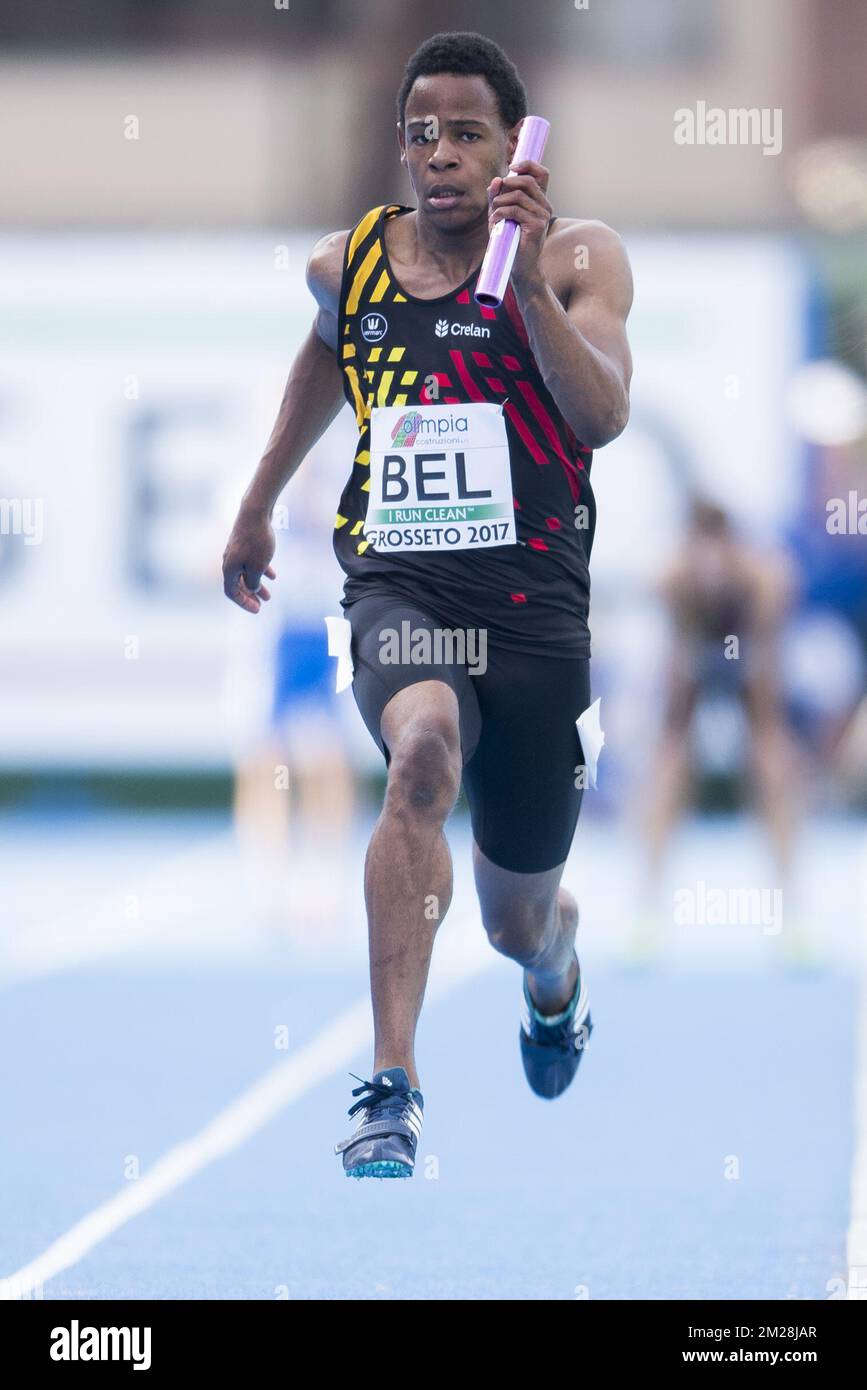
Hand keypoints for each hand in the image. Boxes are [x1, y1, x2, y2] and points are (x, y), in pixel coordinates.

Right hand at [222, 505, 276, 612]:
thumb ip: (253, 582)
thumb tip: (252, 588)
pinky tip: (273, 576)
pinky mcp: (245, 543)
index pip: (231, 592)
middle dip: (250, 596)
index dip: (243, 603)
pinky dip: (261, 570)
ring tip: (269, 595)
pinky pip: (251, 562)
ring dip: (256, 585)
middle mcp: (229, 560)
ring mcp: (236, 551)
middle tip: (262, 605)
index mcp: (229, 568)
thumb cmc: (256, 541)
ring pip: (245, 573)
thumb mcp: (257, 567)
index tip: (257, 609)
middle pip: (238, 584)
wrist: (256, 512)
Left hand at [487, 158, 551, 295]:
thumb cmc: (510, 241)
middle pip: (527, 180)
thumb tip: (496, 180)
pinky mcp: (537, 225)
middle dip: (506, 184)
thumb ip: (498, 197)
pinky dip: (499, 214)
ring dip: (499, 203)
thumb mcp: (501, 214)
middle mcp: (545, 205)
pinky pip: (514, 210)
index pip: (542, 173)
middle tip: (495, 199)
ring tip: (493, 216)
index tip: (512, 167)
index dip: (528, 164)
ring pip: (517, 195)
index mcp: (539, 200)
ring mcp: (543, 215)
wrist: (520, 268)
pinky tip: (494, 223)